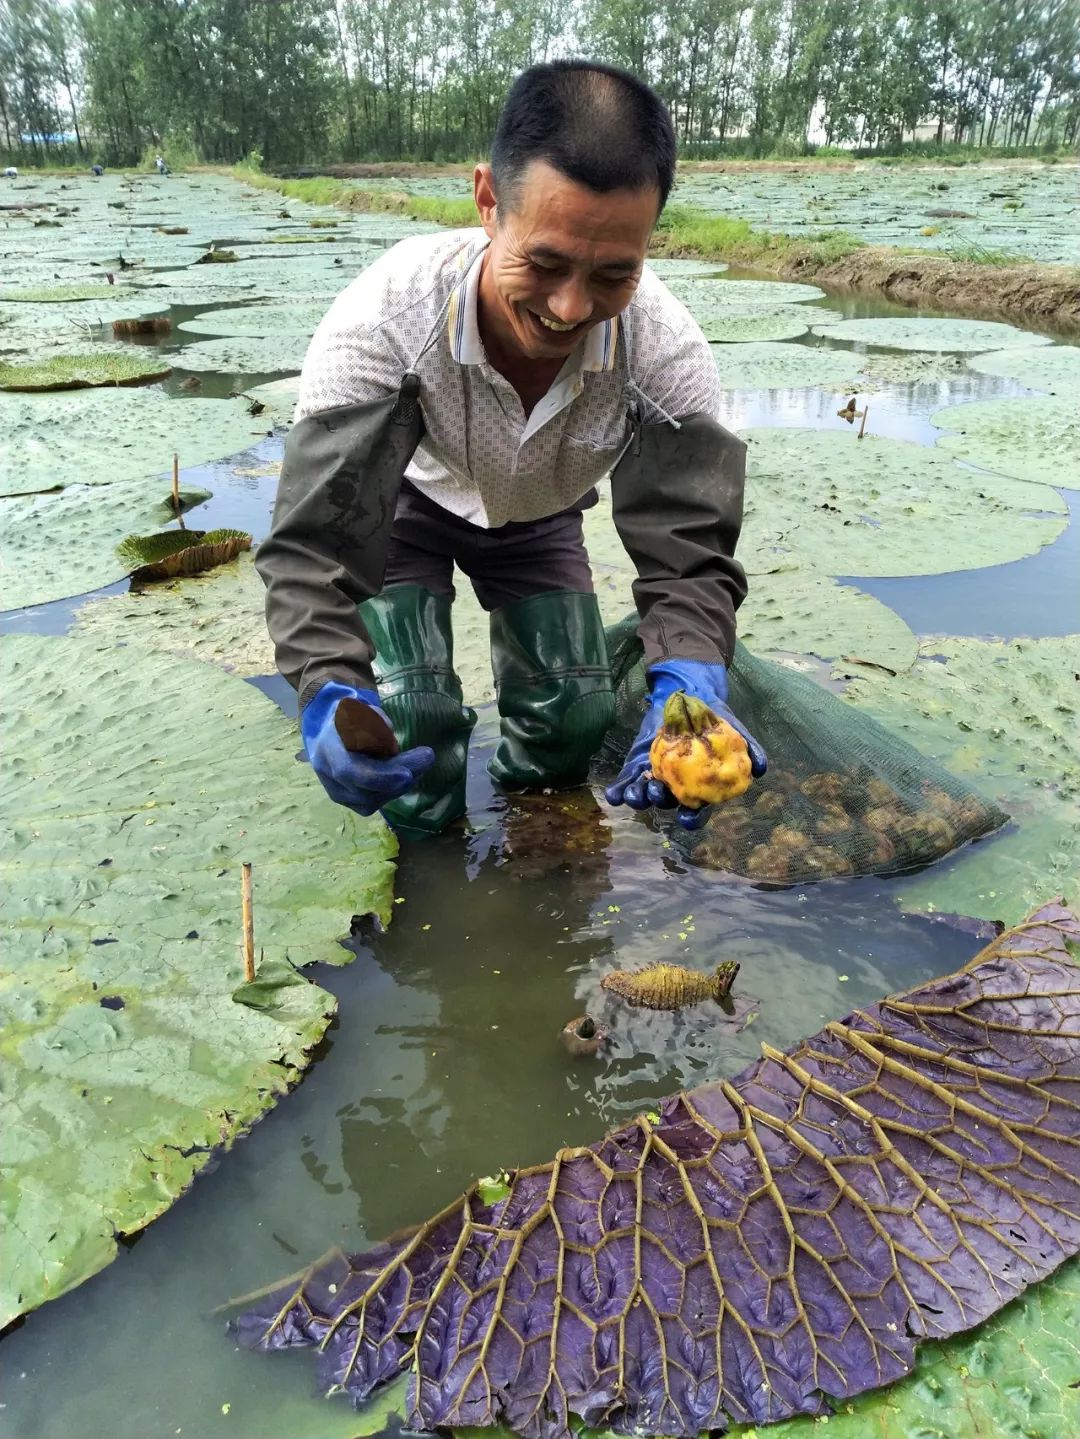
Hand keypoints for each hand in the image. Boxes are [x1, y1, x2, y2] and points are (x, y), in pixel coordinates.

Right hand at [300, 681, 434, 816]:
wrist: (330, 732)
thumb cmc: (350, 718)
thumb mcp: (362, 710)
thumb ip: (376, 723)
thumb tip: (391, 742)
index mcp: (327, 748)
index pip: (349, 771)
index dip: (380, 777)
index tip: (407, 774)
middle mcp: (327, 774)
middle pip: (364, 790)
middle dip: (399, 780)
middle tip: (426, 759)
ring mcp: (336, 791)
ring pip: (371, 801)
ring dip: (399, 786)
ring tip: (419, 765)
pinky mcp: (347, 801)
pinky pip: (372, 804)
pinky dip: (392, 792)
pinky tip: (406, 777)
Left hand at [604, 659, 766, 830]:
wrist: (690, 694)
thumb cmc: (715, 718)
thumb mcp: (735, 730)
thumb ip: (750, 749)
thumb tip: (761, 769)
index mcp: (699, 787)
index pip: (697, 810)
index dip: (692, 818)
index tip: (687, 818)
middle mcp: (676, 786)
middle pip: (667, 803)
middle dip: (661, 802)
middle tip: (658, 794)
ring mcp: (655, 775)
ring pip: (645, 794)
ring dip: (639, 798)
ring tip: (635, 796)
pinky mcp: (637, 763)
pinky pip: (627, 780)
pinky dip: (619, 789)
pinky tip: (614, 795)